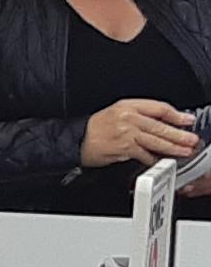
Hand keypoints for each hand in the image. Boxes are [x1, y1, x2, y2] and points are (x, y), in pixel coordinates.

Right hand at [82, 98, 198, 169]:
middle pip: (160, 125)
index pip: (159, 108)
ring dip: (172, 148)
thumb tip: (164, 123)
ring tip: (183, 151)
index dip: (176, 115)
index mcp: (128, 106)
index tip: (187, 120)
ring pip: (156, 140)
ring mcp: (126, 133)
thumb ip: (140, 116)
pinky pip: (144, 154)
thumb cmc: (96, 128)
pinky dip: (154, 159)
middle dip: (179, 134)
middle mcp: (128, 118)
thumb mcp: (118, 113)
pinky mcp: (124, 148)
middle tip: (191, 139)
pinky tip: (161, 161)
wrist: (75, 140)